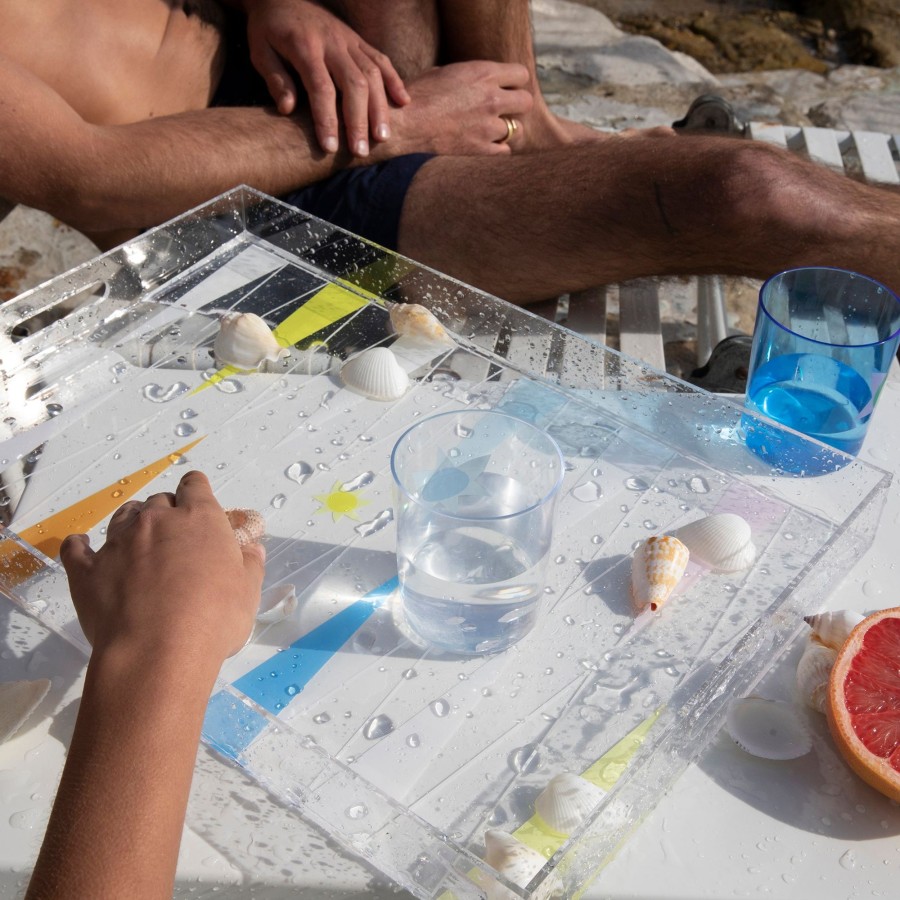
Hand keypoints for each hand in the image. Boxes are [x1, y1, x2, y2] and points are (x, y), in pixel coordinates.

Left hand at [60, 471, 265, 664]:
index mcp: (199, 518)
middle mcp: (157, 520)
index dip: (197, 491)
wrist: (157, 650)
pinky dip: (80, 546)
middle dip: (167, 513)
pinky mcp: (87, 570)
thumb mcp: (248, 593)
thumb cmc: (214, 618)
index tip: (199, 503)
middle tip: (175, 538)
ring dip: (132, 523)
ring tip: (138, 544)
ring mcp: (118, 542)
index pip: (195, 486)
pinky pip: (76, 548)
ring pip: (123, 516)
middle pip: (159, 500)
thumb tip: (251, 549)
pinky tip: (82, 548)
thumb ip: (250, 565)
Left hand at [245, 0, 409, 156]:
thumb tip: (288, 109)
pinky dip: (395, 81)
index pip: (320, 87)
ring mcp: (349, 40)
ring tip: (383, 138)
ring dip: (380, 108)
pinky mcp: (359, 40)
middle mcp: (332, 42)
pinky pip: (381, 59)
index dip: (326, 119)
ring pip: (373, 74)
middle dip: (359, 121)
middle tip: (360, 152)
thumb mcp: (260, 51)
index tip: (329, 148)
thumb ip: (275, 79)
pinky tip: (403, 104)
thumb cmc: (269, 30)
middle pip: (354, 84)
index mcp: (305, 46)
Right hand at [372, 61, 533, 158]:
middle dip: (517, 105)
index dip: (514, 82)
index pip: (521, 75)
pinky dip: (498, 150)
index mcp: (483, 73)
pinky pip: (505, 151)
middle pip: (526, 102)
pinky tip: (486, 146)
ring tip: (490, 130)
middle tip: (503, 110)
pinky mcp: (482, 149)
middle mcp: (491, 98)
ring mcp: (488, 126)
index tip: (506, 87)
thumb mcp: (444, 72)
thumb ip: (469, 76)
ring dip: (506, 130)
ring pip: (517, 130)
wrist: (405, 125)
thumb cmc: (417, 96)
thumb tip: (477, 79)